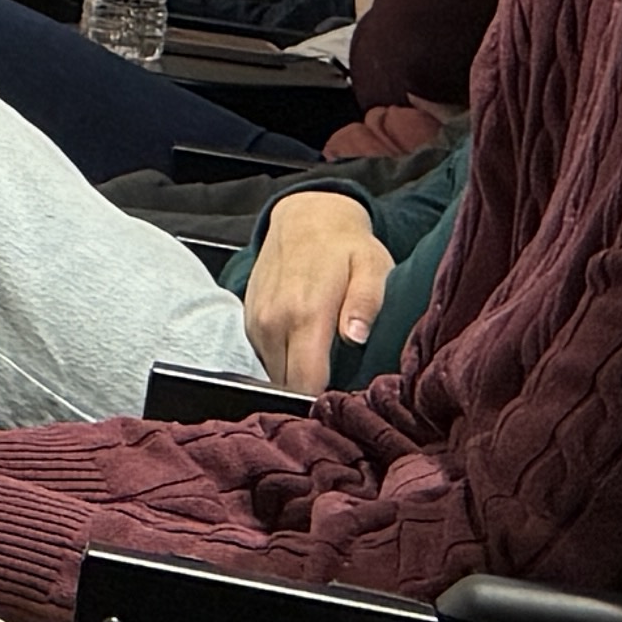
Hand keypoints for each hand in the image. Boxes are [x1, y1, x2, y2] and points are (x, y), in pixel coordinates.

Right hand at [238, 190, 394, 393]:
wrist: (305, 218)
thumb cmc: (345, 247)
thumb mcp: (371, 267)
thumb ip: (365, 302)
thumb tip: (355, 336)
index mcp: (305, 314)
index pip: (307, 383)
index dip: (326, 401)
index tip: (347, 403)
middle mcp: (273, 322)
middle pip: (286, 386)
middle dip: (311, 394)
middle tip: (340, 389)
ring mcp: (257, 322)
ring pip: (273, 375)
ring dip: (296, 379)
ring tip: (324, 369)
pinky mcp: (249, 321)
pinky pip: (265, 358)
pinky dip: (284, 363)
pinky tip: (305, 351)